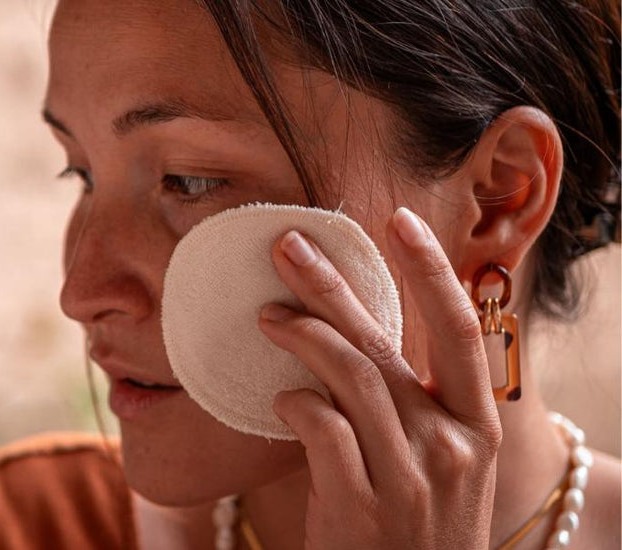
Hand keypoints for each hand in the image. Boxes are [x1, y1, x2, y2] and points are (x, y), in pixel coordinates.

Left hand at [258, 207, 502, 548]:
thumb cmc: (416, 526)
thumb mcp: (440, 464)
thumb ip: (413, 404)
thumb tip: (355, 330)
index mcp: (476, 426)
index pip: (460, 330)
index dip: (430, 269)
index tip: (398, 220)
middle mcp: (451, 446)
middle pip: (384, 344)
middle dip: (331, 286)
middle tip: (288, 246)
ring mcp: (408, 478)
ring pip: (349, 377)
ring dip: (301, 336)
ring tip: (268, 316)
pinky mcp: (360, 506)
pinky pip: (320, 428)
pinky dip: (294, 402)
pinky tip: (280, 398)